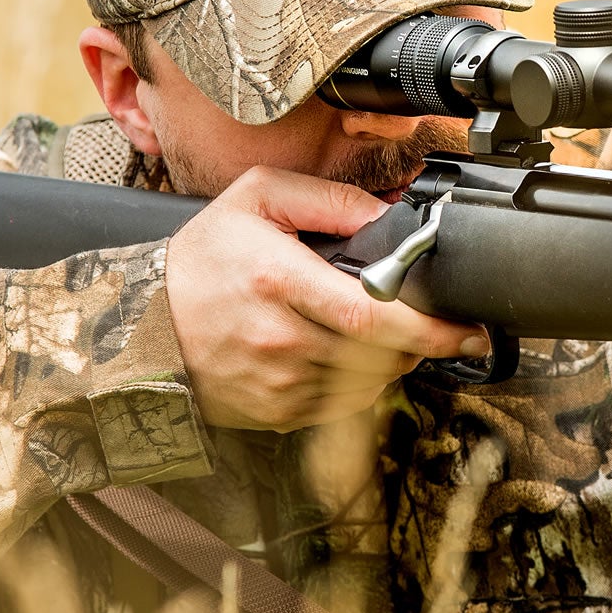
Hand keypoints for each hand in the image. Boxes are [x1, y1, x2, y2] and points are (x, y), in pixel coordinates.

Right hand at [164, 166, 488, 431]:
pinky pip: (344, 405)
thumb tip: (387, 217)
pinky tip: (345, 354)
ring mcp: (279, 383)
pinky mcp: (278, 413)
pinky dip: (361, 382)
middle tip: (431, 324)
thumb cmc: (201, 260)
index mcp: (279, 281)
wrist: (142, 325)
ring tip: (378, 331)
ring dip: (392, 361)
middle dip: (420, 341)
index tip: (469, 330)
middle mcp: (281, 339)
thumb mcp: (256, 198)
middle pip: (381, 354)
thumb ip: (328, 199)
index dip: (431, 327)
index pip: (374, 315)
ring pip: (369, 383)